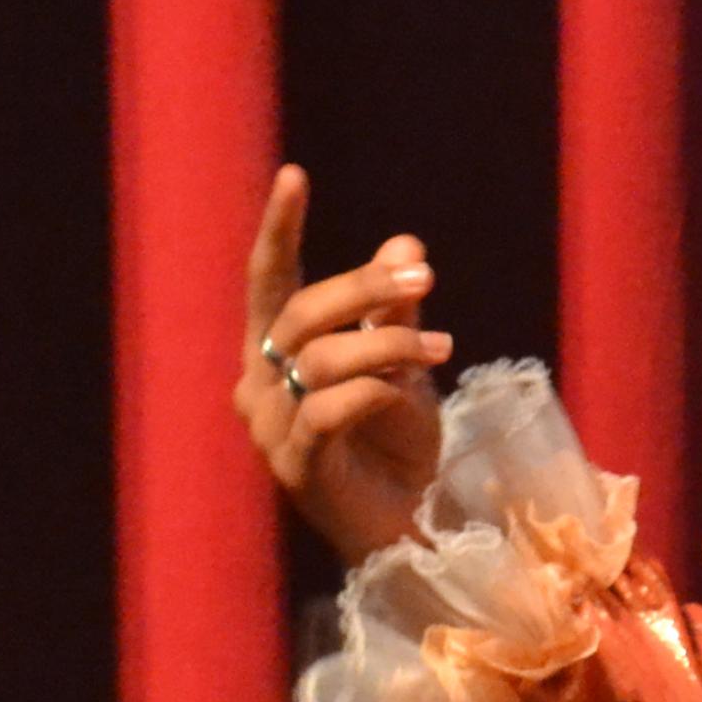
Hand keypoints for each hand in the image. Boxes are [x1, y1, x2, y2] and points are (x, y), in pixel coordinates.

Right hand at [238, 166, 452, 563]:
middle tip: (425, 278)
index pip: (269, 281)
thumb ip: (395, 310)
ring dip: (388, 345)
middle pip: (299, 313)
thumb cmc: (396, 445)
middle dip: (365, 287)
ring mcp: (270, 430)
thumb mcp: (403, 363)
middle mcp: (257, 385)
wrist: (409, 526)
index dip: (279, 229)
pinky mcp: (295, 470)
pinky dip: (376, 393)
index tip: (295, 175)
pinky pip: (331, 411)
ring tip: (443, 351)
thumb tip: (406, 243)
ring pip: (321, 360)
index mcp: (275, 352)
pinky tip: (409, 396)